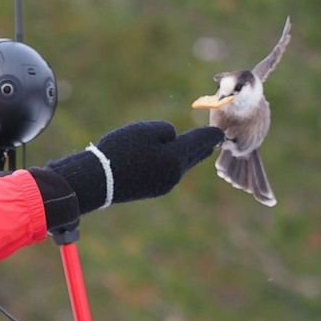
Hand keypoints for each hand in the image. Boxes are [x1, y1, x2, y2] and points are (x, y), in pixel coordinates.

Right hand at [46, 121, 223, 213]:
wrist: (99, 180)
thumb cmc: (120, 150)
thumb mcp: (143, 130)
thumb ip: (165, 130)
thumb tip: (174, 137)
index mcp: (176, 157)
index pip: (202, 141)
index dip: (212, 133)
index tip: (222, 130)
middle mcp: (176, 173)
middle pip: (196, 156)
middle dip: (204, 146)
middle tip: (213, 139)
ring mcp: (165, 184)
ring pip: (183, 166)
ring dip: (187, 155)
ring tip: (191, 147)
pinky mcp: (154, 190)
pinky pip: (171, 173)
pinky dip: (173, 164)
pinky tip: (166, 159)